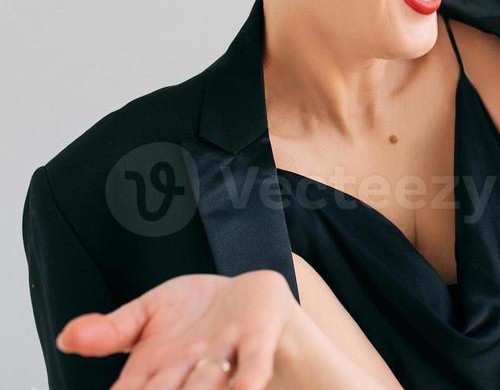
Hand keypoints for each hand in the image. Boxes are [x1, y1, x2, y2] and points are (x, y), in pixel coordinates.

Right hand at [57, 269, 293, 388]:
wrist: (247, 295)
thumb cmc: (194, 312)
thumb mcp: (146, 313)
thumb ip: (110, 331)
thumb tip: (66, 338)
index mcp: (155, 370)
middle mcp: (188, 372)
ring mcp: (223, 358)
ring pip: (207, 383)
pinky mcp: (257, 339)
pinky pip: (253, 361)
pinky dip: (250, 375)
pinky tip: (247, 389)